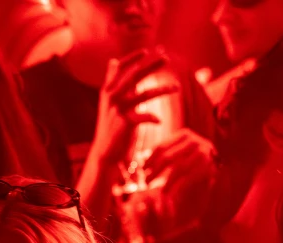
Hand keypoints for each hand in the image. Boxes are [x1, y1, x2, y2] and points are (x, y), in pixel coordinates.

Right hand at [92, 50, 179, 164]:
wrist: (105, 151)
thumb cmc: (112, 125)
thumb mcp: (111, 101)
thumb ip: (114, 82)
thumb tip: (114, 61)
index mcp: (109, 91)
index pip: (119, 69)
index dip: (132, 58)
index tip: (146, 51)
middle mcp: (112, 97)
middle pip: (134, 77)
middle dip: (151, 66)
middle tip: (166, 58)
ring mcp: (117, 110)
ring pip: (144, 95)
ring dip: (162, 89)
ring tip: (177, 87)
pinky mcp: (123, 123)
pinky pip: (143, 116)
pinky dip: (153, 118)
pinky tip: (159, 122)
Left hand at [144, 128, 215, 195]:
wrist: (213, 169)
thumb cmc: (190, 161)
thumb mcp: (176, 153)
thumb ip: (163, 153)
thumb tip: (141, 159)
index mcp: (184, 134)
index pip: (161, 147)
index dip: (150, 160)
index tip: (143, 170)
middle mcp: (195, 141)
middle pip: (168, 158)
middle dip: (155, 171)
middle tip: (146, 182)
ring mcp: (204, 153)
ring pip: (178, 169)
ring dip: (165, 182)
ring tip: (159, 191)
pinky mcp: (210, 167)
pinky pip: (188, 178)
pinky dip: (177, 186)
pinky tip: (168, 193)